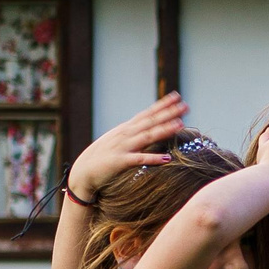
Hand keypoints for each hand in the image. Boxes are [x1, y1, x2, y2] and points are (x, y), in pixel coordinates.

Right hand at [69, 92, 186, 201]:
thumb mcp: (118, 140)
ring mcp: (123, 147)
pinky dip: (153, 158)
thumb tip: (150, 127)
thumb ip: (134, 133)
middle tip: (186, 106)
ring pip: (147, 137)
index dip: (162, 105)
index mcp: (126, 129)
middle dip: (168, 113)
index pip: (147, 113)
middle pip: (150, 122)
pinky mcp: (120, 162)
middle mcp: (125, 134)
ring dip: (164, 130)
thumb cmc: (103, 157)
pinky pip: (139, 160)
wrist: (83, 172)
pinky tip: (167, 158)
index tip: (177, 96)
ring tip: (180, 125)